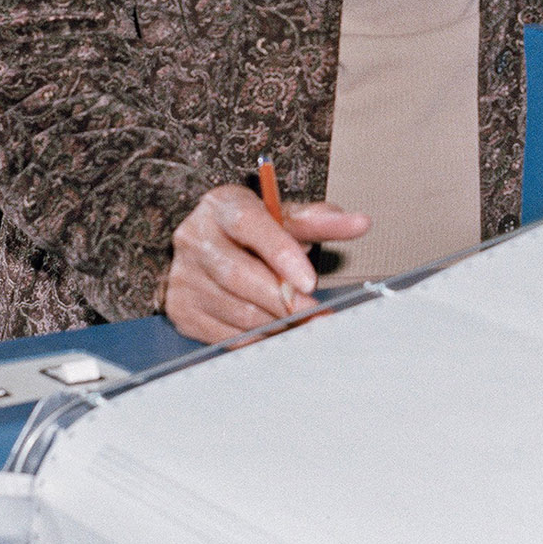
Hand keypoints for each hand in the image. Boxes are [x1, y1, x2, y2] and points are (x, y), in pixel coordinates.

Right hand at [161, 184, 370, 342]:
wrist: (207, 246)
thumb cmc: (251, 232)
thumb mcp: (283, 218)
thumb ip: (321, 221)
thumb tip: (359, 223)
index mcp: (222, 206)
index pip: (249, 225)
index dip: (281, 254)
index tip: (309, 279)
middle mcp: (195, 238)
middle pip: (240, 276)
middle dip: (284, 300)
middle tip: (316, 313)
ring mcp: (184, 276)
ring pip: (236, 309)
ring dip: (275, 322)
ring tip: (302, 323)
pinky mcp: (182, 310)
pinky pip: (225, 334)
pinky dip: (257, 337)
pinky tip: (276, 331)